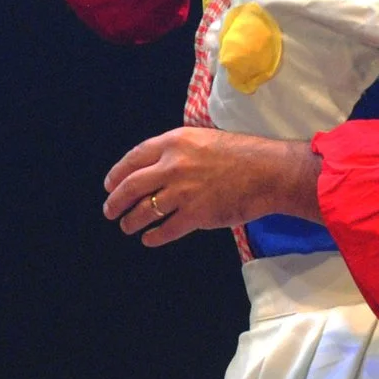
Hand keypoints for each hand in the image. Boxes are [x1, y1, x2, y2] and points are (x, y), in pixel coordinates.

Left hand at [102, 127, 321, 245]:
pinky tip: (149, 239)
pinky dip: (153, 236)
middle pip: (131, 186)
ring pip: (144, 210)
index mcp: (174, 142)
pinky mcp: (195, 215)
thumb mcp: (203, 139)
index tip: (109, 185)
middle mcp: (173, 166)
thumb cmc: (242, 154)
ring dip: (131, 221)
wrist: (269, 172)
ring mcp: (182, 192)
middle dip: (115, 201)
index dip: (117, 174)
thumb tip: (156, 167)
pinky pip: (165, 229)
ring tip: (127, 226)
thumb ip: (178, 151)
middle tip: (110, 211)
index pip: (133, 158)